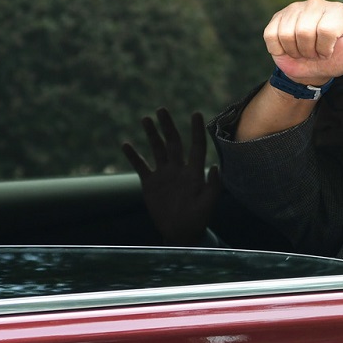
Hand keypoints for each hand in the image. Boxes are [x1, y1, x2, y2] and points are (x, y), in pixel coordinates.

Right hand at [122, 108, 220, 245]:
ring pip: (157, 150)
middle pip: (173, 142)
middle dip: (168, 126)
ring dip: (152, 135)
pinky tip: (126, 145)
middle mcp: (179, 169)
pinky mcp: (150, 183)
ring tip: (146, 119)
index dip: (196, 130)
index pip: (196, 146)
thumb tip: (216, 167)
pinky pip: (140, 166)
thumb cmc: (198, 219)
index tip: (196, 113)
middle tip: (161, 110)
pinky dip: (133, 156)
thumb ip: (213, 186)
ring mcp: (164, 175)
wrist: (180, 233)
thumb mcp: (207, 204)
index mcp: (194, 172)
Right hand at [264, 0, 342, 84]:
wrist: (313, 70)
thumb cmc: (338, 58)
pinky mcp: (277, 18)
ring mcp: (295, 9)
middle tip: (317, 52)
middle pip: (305, 33)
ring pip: (287, 35)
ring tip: (305, 50)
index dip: (326, 49)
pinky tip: (291, 47)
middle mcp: (316, 4)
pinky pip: (272, 36)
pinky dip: (280, 50)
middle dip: (311, 51)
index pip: (326, 31)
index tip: (331, 51)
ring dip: (296, 51)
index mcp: (337, 10)